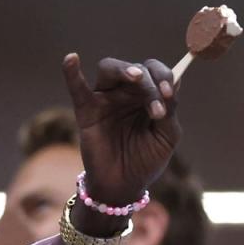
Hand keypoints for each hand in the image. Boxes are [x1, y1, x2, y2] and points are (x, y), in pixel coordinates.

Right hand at [62, 53, 180, 205]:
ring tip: (136, 79)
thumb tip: (172, 85)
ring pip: (111, 68)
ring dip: (125, 70)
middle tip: (158, 105)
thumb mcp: (167, 137)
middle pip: (137, 69)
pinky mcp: (86, 111)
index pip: (157, 73)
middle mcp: (128, 93)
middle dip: (150, 81)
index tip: (170, 92)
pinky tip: (71, 59)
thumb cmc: (147, 159)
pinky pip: (77, 88)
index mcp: (150, 97)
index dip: (165, 76)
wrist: (125, 185)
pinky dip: (72, 73)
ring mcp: (106, 99)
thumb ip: (169, 112)